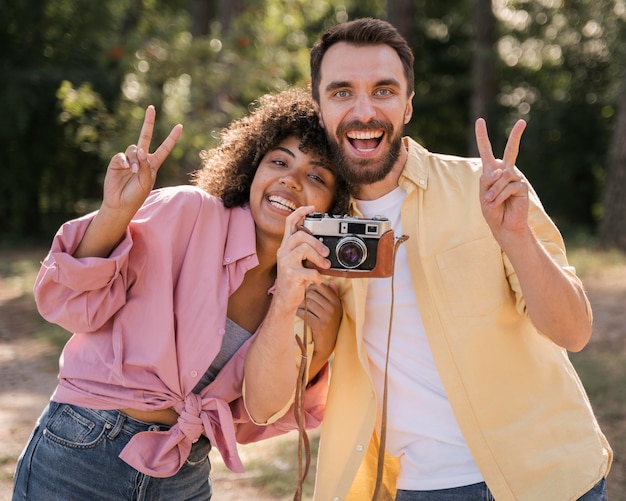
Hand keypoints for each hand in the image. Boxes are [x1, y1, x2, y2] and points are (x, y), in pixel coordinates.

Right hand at [102, 106, 182, 216]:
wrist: (120, 204)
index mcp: (153, 165)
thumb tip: (141, 150)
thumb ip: (146, 167)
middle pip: (145, 136)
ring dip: (135, 159)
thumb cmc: (136, 196)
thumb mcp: (146, 183)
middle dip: (148, 122)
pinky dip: (126, 161)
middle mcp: (141, 159)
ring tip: (134, 172)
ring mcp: (129, 159)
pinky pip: (122, 156)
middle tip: (151, 108)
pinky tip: (126, 169)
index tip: (180, 126)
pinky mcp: (117, 162)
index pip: (164, 149)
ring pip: (134, 149)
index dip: (171, 138)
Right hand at [272, 206, 330, 312]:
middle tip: (326, 253)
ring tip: (324, 266)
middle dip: (317, 243)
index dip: (300, 212)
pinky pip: (309, 271)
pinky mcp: (290, 275)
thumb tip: (326, 247)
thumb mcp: (301, 262)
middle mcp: (283, 252)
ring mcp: (285, 263)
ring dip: (319, 258)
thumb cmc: (295, 280)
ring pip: (304, 249)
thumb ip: (308, 252)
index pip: (290, 222)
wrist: (285, 300)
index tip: (312, 208)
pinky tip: (317, 281)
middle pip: (300, 235)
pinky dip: (318, 276)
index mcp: (286, 246)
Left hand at [297, 282, 340, 362]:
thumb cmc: (328, 326)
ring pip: (308, 303)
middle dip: (304, 296)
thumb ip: (333, 295)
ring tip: (297, 306)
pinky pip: (305, 313)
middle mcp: (333, 308)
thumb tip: (331, 282)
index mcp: (336, 302)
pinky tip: (297, 313)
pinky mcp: (320, 325)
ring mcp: (327, 317)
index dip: (310, 288)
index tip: (306, 292)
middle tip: (299, 300)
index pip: (321, 287)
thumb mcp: (334, 310)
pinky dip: (298, 312)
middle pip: (312, 294)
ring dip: (300, 304)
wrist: (326, 346)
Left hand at [475, 118, 528, 239]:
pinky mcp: (522, 186)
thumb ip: (487, 180)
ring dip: (493, 191)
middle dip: (516, 136)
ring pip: (502, 176)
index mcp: (492, 171)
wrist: (503, 226)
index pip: (486, 151)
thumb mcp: (483, 194)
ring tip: (489, 202)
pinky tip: (497, 203)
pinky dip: (499, 196)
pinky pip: (508, 186)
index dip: (482, 136)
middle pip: (511, 151)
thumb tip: (500, 170)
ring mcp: (516, 178)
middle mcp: (506, 171)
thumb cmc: (492, 210)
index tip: (480, 120)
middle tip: (522, 122)